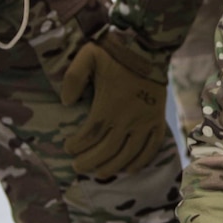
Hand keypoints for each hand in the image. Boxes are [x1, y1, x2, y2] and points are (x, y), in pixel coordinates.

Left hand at [60, 30, 168, 175]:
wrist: (148, 49)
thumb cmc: (115, 54)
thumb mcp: (88, 56)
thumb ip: (73, 77)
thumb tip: (66, 102)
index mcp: (109, 105)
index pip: (90, 135)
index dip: (77, 146)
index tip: (68, 147)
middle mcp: (127, 118)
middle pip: (107, 150)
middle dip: (90, 161)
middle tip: (77, 166)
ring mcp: (145, 122)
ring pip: (127, 154)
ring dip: (112, 167)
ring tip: (98, 173)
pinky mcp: (157, 121)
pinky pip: (151, 148)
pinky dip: (140, 162)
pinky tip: (128, 169)